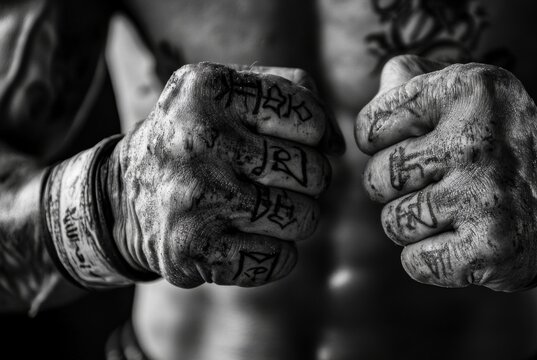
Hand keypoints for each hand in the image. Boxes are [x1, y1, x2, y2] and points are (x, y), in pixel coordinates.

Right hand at [107, 62, 343, 287]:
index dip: (315, 135)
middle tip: (275, 180)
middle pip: (313, 173)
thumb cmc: (194, 138)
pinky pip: (280, 259)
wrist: (123, 196)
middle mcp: (199, 140)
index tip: (295, 142)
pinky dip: (277, 254)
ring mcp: (196, 197)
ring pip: (304, 218)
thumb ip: (291, 92)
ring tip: (261, 208)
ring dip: (295, 218)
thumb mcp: (227, 91)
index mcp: (207, 89)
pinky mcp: (194, 249)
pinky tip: (249, 239)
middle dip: (307, 180)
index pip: (310, 117)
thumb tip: (338, 145)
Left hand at [356, 55, 536, 290]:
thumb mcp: (467, 88)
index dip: (377, 144)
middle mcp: (476, 141)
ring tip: (447, 209)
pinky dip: (426, 258)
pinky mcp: (490, 248)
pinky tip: (456, 240)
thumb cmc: (494, 140)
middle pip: (377, 178)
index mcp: (467, 89)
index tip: (406, 146)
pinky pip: (414, 262)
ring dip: (411, 223)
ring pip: (392, 223)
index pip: (369, 128)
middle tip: (428, 182)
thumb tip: (379, 89)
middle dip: (392, 186)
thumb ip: (411, 77)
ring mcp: (485, 197)